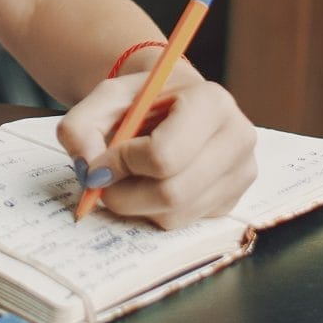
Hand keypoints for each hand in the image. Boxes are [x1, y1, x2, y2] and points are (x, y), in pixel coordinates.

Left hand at [57, 60, 258, 228]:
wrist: (173, 101)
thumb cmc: (142, 99)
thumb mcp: (104, 99)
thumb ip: (81, 127)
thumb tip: (88, 171)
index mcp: (212, 101)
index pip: (165, 154)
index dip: (123, 163)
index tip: (104, 157)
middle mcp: (237, 138)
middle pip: (172, 193)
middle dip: (125, 193)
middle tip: (104, 180)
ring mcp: (241, 173)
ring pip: (175, 214)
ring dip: (137, 204)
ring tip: (129, 176)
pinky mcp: (232, 200)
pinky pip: (183, 223)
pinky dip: (155, 211)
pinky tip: (153, 182)